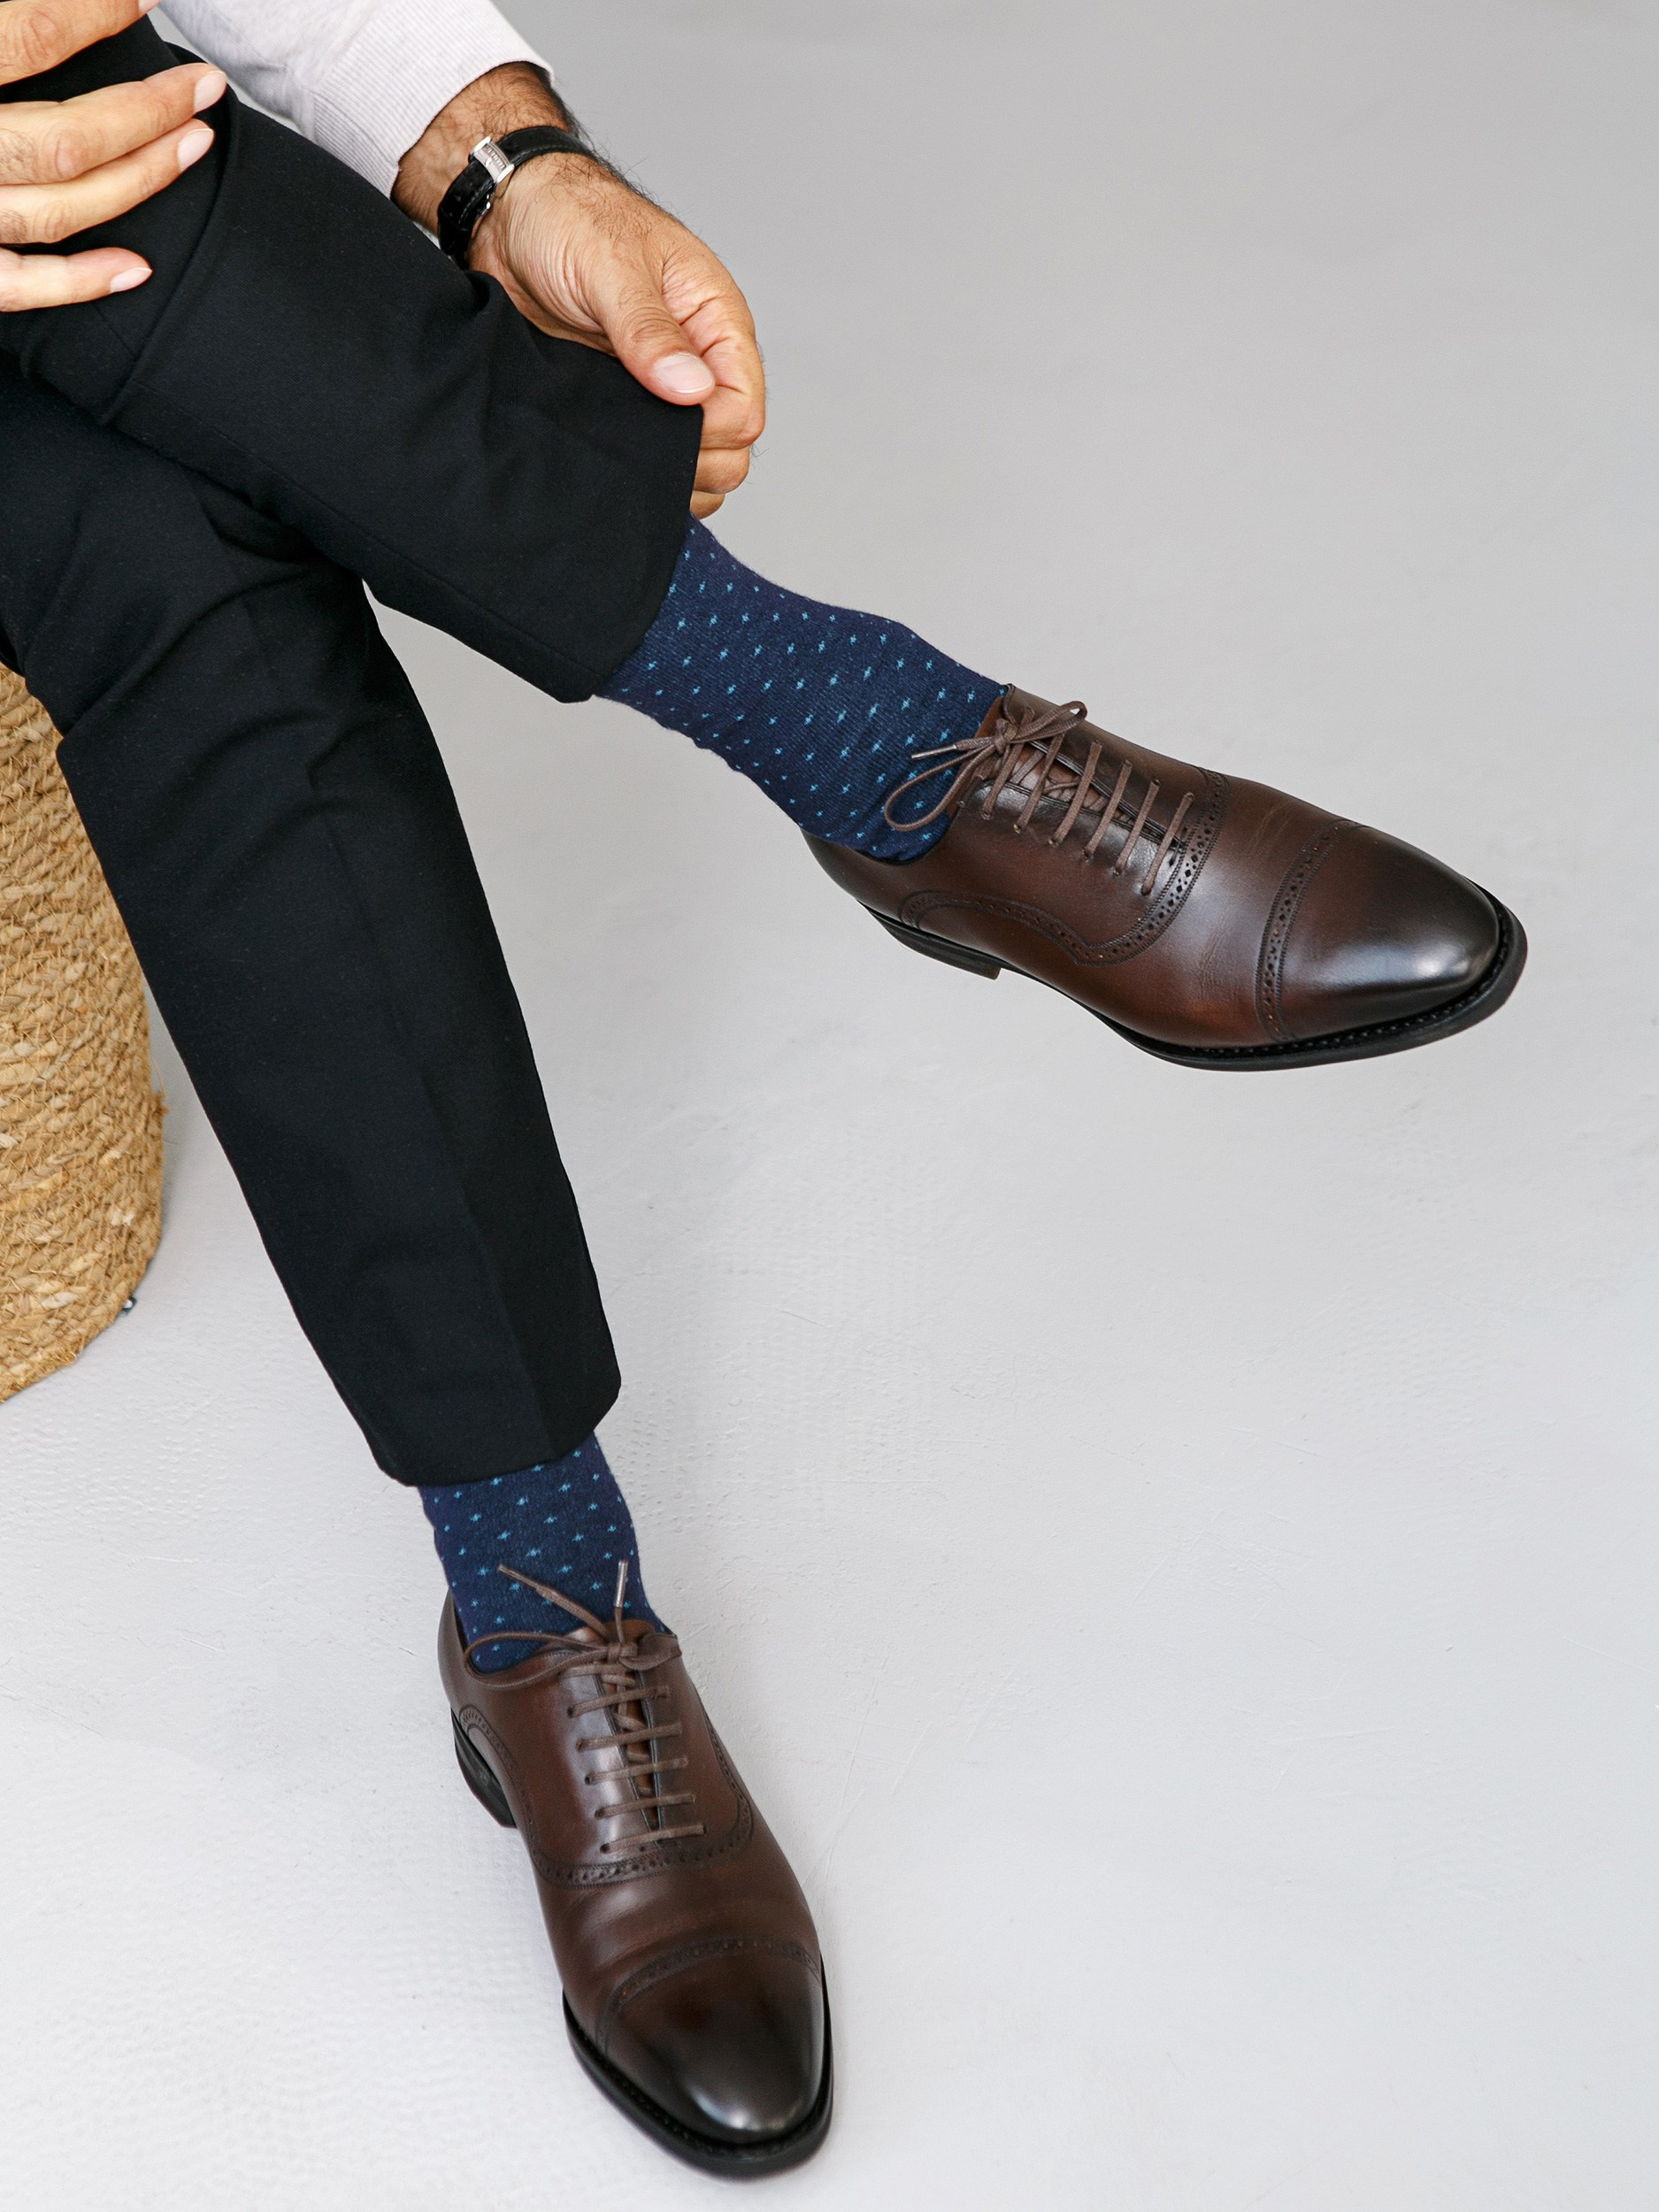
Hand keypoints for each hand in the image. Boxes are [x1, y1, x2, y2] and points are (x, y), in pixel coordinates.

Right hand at [0, 0, 223, 311]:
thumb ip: (9, 19)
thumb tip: (61, 4)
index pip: (33, 34)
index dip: (99, 10)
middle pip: (69, 138)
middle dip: (148, 112)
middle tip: (206, 86)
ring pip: (62, 209)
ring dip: (140, 179)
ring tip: (196, 144)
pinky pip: (20, 285)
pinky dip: (82, 281)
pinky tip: (140, 266)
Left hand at [395, 67, 762, 519]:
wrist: (506, 222)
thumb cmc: (568, 218)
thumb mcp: (610, 266)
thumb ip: (649, 331)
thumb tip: (692, 390)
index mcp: (716, 323)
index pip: (744, 411)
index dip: (709, 432)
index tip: (660, 418)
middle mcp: (698, 363)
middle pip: (728, 452)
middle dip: (689, 461)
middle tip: (633, 440)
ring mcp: (659, 391)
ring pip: (692, 467)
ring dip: (659, 471)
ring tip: (613, 448)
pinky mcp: (621, 408)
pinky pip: (644, 460)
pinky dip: (631, 471)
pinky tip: (600, 454)